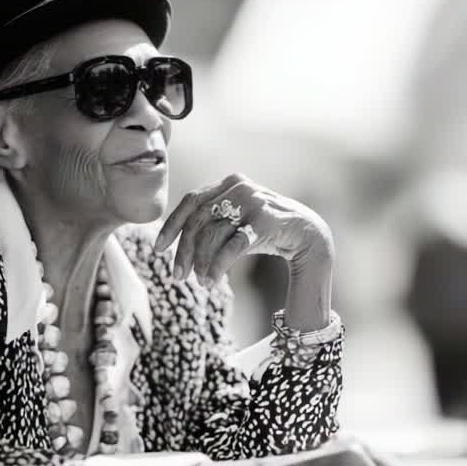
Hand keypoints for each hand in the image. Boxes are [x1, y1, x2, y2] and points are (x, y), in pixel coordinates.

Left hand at [153, 174, 332, 287]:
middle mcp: (239, 187)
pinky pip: (232, 247)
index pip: (191, 201)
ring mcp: (254, 202)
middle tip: (177, 276)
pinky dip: (217, 266)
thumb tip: (176, 243)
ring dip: (201, 263)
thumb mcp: (235, 218)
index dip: (171, 225)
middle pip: (198, 220)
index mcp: (228, 182)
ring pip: (212, 235)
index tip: (159, 249)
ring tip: (200, 282)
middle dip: (183, 251)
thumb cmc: (263, 228)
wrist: (307, 233)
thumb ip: (211, 220)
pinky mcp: (265, 222)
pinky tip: (212, 281)